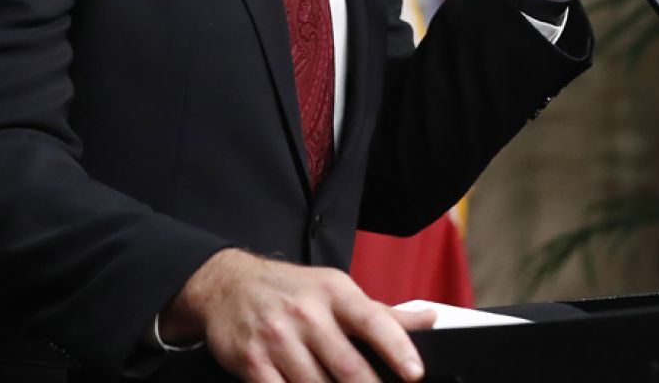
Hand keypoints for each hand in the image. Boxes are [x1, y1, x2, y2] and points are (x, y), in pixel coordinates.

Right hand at [160, 248, 435, 381]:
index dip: (398, 349)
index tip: (415, 373)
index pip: (373, 321)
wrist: (229, 285)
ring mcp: (277, 339)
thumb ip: (381, 313)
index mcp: (335, 293)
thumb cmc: (292, 290)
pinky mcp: (252, 363)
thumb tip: (429, 320)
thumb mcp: (336, 289)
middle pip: (347, 366)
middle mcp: (307, 314)